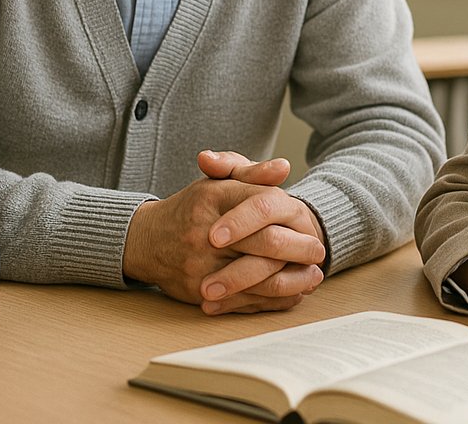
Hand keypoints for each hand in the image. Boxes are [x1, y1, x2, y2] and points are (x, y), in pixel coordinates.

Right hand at [123, 153, 324, 315]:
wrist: (147, 240)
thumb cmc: (192, 209)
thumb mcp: (218, 182)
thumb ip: (252, 173)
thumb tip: (284, 167)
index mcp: (214, 196)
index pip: (265, 204)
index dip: (294, 216)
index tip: (312, 225)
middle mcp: (206, 230)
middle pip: (267, 242)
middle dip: (300, 249)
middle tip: (319, 253)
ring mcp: (202, 264)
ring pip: (260, 276)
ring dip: (293, 280)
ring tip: (312, 278)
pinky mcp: (200, 291)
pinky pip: (246, 300)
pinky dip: (273, 300)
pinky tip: (291, 294)